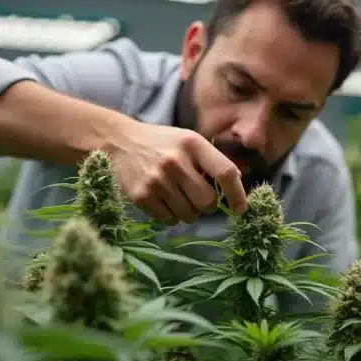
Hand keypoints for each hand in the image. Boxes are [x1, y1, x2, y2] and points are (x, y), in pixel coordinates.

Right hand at [109, 121, 247, 223]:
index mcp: (193, 144)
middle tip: (198, 197)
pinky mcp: (141, 196)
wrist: (119, 142)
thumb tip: (237, 185)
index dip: (238, 195)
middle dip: (208, 206)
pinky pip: (169, 220)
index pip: (225, 173)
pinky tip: (163, 200)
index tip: (241, 209)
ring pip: (189, 215)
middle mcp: (175, 161)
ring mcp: (157, 180)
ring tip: (178, 196)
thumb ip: (211, 160)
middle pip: (208, 202)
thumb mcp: (188, 141)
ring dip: (189, 212)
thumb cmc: (162, 144)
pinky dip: (171, 216)